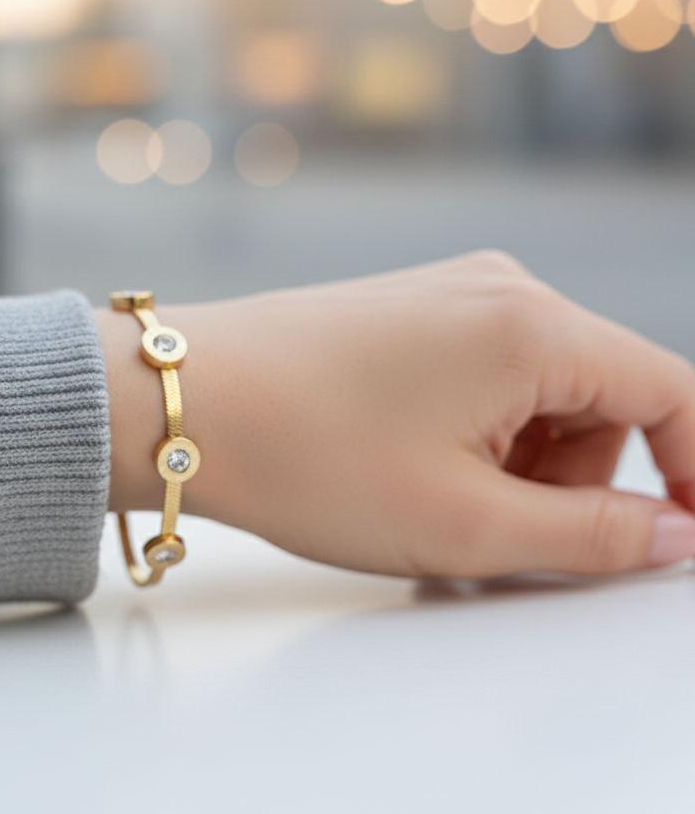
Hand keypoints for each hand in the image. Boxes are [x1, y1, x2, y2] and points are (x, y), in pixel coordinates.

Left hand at [96, 251, 694, 577]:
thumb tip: (675, 533)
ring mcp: (447, 295)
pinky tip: (413, 470)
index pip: (670, 393)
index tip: (680, 535)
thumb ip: (591, 535)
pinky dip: (474, 437)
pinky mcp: (406, 313)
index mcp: (532, 326)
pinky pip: (480, 380)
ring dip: (516, 466)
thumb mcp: (465, 522)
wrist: (183, 402)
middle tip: (499, 539)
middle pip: (599, 400)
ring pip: (537, 395)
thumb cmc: (310, 456)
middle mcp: (499, 290)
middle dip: (575, 482)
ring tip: (439, 509)